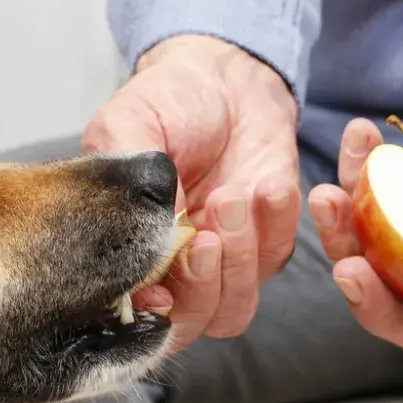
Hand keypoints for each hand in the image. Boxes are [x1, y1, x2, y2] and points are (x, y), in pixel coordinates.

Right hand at [83, 35, 301, 351]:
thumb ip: (127, 188)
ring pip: (234, 309)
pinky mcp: (267, 243)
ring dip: (239, 260)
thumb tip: (147, 246)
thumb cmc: (165, 102)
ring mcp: (222, 263)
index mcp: (127, 253)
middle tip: (206, 237)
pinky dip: (276, 225)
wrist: (224, 77)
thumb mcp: (125, 128)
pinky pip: (276, 259)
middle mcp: (172, 271)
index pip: (133, 314)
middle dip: (200, 287)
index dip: (148, 317)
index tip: (160, 292)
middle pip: (188, 325)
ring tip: (233, 196)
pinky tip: (267, 184)